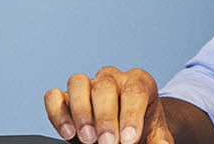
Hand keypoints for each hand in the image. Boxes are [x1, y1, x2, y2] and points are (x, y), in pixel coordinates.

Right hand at [45, 66, 174, 143]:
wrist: (128, 131)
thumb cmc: (143, 130)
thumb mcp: (156, 136)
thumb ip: (159, 141)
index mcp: (139, 81)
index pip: (135, 90)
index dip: (131, 115)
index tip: (129, 139)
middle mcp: (112, 77)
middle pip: (105, 87)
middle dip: (105, 118)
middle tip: (108, 143)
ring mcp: (87, 84)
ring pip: (77, 83)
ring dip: (80, 112)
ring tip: (87, 138)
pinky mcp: (66, 97)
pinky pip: (54, 96)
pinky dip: (57, 113)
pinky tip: (67, 132)